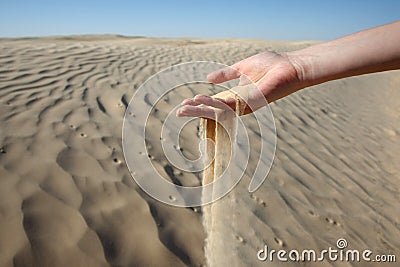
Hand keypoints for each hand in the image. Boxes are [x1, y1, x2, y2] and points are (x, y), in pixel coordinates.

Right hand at [176, 51, 303, 117]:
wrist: (291, 65)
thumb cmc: (271, 65)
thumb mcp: (242, 68)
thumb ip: (226, 74)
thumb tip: (208, 79)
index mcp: (236, 95)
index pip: (215, 102)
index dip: (200, 104)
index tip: (184, 104)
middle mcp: (239, 103)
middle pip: (214, 110)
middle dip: (196, 111)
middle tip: (179, 113)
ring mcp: (245, 104)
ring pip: (219, 110)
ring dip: (201, 109)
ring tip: (184, 108)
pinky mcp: (252, 102)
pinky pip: (229, 103)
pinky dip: (214, 102)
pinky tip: (200, 99)